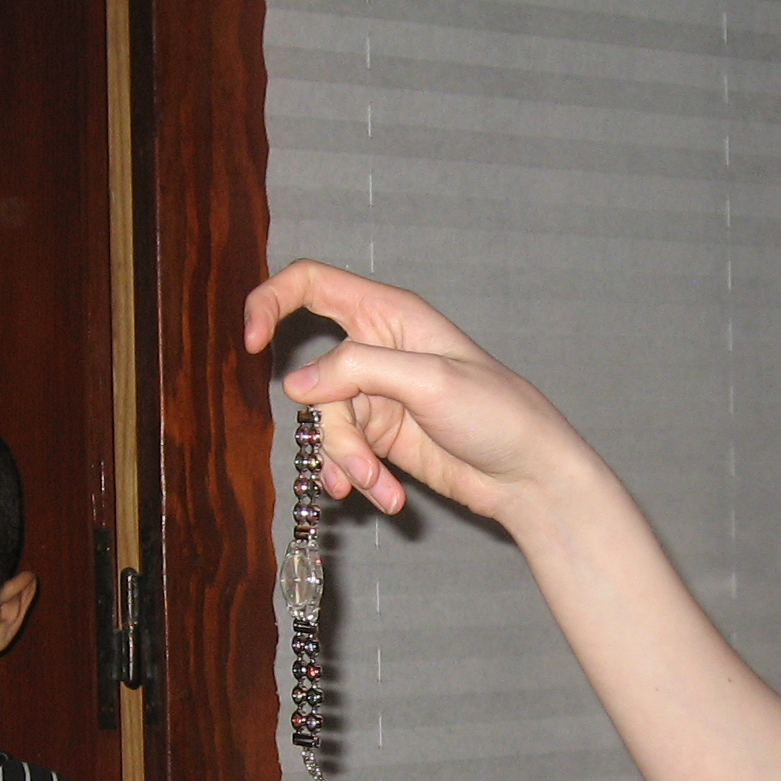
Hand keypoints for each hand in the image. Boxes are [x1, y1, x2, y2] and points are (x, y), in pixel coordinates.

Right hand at [246, 259, 596, 524]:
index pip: (310, 285)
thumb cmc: (497, 413)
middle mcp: (377, 350)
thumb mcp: (428, 382)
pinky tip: (381, 496)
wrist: (528, 476)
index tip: (251, 342)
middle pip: (313, 378)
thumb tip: (296, 385)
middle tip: (363, 464)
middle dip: (333, 429)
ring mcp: (377, 397)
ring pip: (326, 425)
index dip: (271, 303)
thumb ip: (359, 372)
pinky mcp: (381, 438)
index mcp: (389, 315)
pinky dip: (355, 477)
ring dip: (349, 462)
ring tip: (382, 489)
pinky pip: (343, 454)